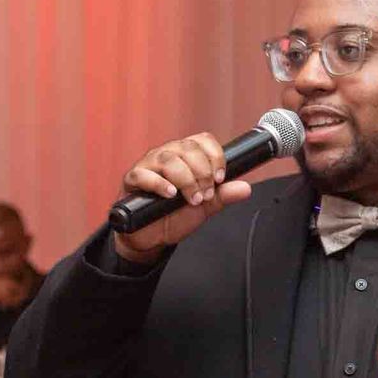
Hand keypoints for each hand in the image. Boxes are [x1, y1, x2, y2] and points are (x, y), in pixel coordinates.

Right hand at [112, 133, 253, 262]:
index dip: (215, 156)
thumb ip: (222, 196)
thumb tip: (245, 188)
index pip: (202, 140)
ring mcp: (148, 165)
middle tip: (205, 195)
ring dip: (185, 179)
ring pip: (168, 159)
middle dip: (202, 172)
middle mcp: (167, 154)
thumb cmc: (175, 215)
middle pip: (187, 148)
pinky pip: (143, 174)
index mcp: (186, 155)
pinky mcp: (132, 179)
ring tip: (192, 199)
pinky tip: (170, 195)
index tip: (220, 178)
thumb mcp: (204, 207)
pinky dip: (159, 184)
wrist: (152, 236)